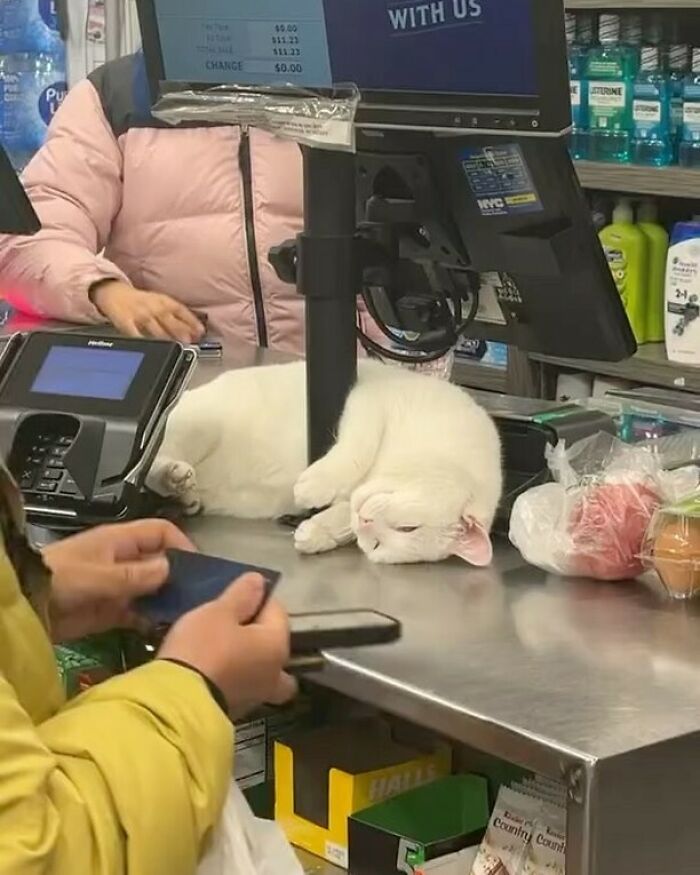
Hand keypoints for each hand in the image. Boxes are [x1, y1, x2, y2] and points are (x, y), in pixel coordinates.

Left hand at [42, 519, 192, 642]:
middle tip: (198, 597)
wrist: (26, 608)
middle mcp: (123, 561)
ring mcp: (118, 587)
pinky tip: (164, 630)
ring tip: (186, 616)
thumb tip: (170, 569)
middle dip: (179, 577)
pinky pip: (138, 613)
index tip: (198, 568)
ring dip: (167, 601)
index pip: (161, 532)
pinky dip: (151, 620)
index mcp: (121, 541)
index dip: (181, 544)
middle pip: (161, 562)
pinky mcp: (110, 612)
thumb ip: (133, 575)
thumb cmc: (58, 579)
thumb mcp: (96, 574)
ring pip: (152, 590)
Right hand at [90, 280, 204, 343]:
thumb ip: (176, 315)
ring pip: (154, 328)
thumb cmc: (141, 301)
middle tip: (189, 340)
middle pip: (168, 319)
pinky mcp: (126, 323)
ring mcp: (139, 315)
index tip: (200, 331)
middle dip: (180, 329)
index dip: (191, 321)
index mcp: (163, 301)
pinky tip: (151, 347)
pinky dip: (143, 340)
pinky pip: (135, 333)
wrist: (113, 293)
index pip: (180, 310)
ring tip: (175, 346)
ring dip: (166, 337)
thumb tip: (194, 331)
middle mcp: (152, 307)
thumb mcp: (159, 302)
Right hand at [158, 574, 295, 716]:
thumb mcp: (219, 612)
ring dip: (249, 660)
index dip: (256, 599)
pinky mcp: (236, 712)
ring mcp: (257, 696)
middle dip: (261, 635)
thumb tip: (260, 581)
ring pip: (263, 672)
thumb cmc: (202, 649)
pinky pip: (242, 687)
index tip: (232, 597)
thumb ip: (242, 595)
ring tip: (222, 650)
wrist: (177, 703)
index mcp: (277, 644)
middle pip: (275, 646)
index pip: (277, 610)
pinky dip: (233, 678)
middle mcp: (275, 672)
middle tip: (235, 627)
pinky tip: (212, 670)